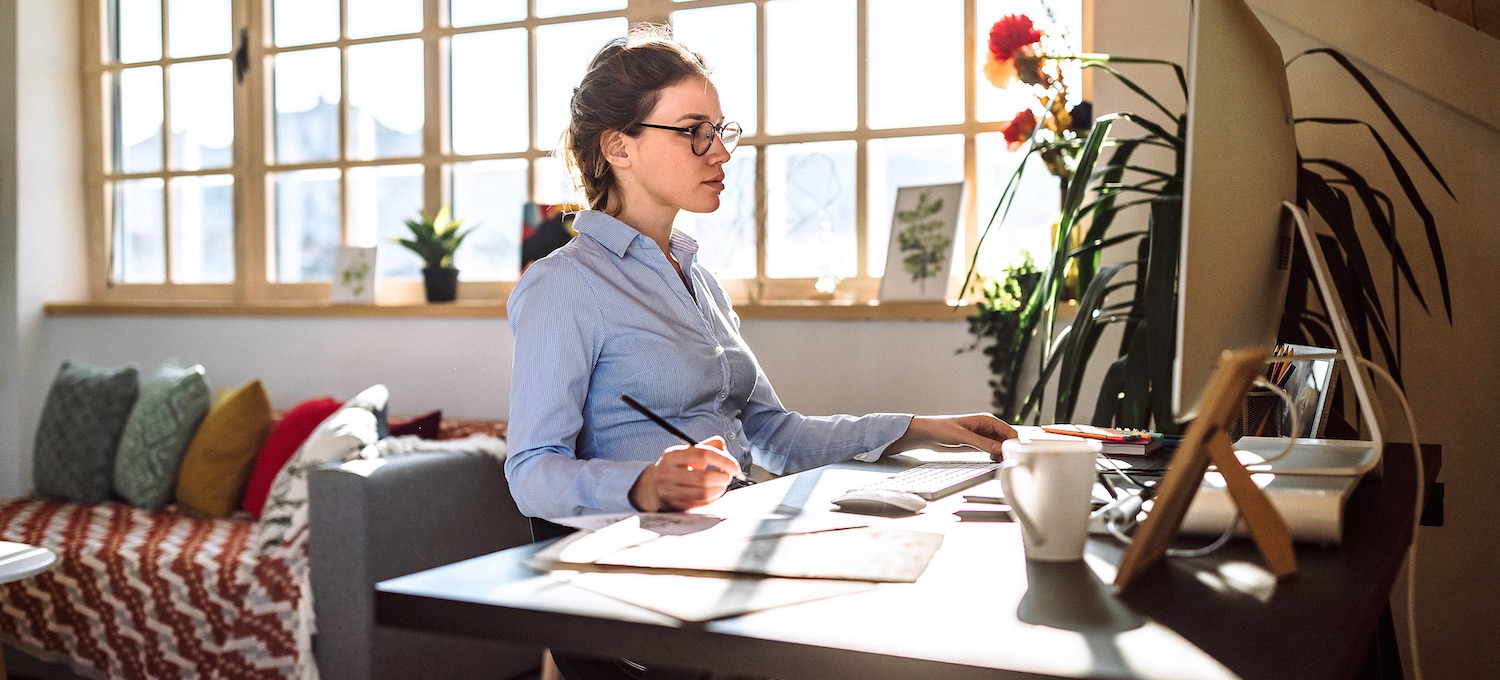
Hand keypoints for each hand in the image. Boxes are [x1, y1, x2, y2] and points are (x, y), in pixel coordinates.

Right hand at [629, 436, 741, 511]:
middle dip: (723, 477)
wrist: (653, 486)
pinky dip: (713, 498)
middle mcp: (668, 473)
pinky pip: (701, 504)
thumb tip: (726, 451)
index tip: (734, 466)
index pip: (703, 454)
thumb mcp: (687, 451)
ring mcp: (670, 492)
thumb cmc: (676, 467)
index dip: (723, 460)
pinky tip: (714, 492)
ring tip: (722, 484)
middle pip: (704, 477)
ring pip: (704, 493)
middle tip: (729, 475)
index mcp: (672, 455)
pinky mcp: (675, 506)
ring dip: (720, 489)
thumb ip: (708, 446)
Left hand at [886, 414, 1016, 461]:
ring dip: (1003, 454)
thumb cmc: (941, 428)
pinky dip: (996, 456)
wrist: (927, 434)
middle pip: (1007, 439)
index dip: (1013, 443)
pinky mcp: (978, 444)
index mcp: (986, 420)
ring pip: (1001, 446)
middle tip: (1006, 461)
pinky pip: (993, 450)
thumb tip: (999, 448)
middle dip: (1009, 450)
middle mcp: (987, 427)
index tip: (1012, 455)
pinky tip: (992, 460)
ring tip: (999, 462)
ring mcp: (983, 436)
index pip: (1009, 431)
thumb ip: (981, 442)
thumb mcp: (962, 437)